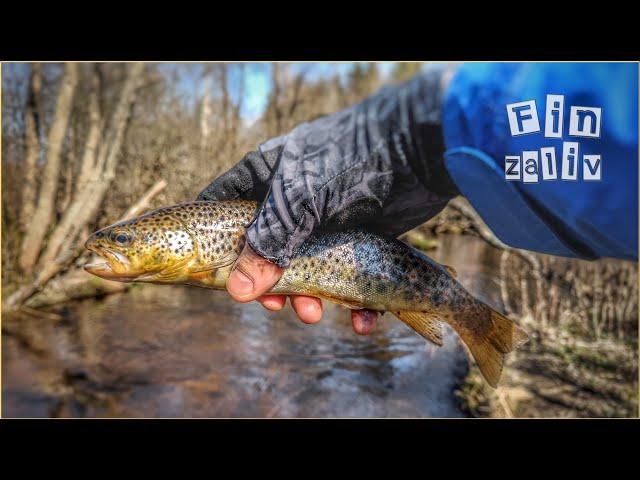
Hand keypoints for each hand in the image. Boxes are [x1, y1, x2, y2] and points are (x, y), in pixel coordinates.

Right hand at [198, 64, 458, 333]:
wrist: (423, 150)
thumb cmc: (351, 162)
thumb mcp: (301, 202)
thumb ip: (269, 244)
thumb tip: (238, 290)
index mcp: (268, 175)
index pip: (225, 204)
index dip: (215, 240)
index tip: (210, 274)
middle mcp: (293, 199)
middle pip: (266, 247)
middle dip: (270, 281)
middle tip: (275, 306)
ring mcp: (328, 219)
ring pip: (307, 266)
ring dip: (310, 297)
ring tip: (316, 314)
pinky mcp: (362, 236)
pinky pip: (350, 275)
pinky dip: (354, 302)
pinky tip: (362, 321)